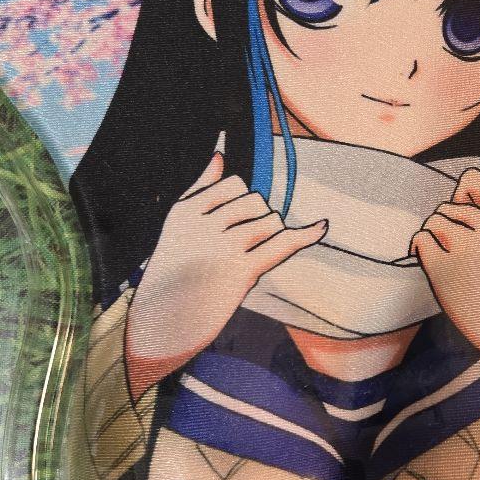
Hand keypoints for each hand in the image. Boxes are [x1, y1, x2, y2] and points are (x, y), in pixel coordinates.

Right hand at [125, 143, 326, 400]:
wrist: (156, 327)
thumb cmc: (171, 275)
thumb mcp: (177, 227)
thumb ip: (201, 188)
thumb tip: (220, 153)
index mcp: (186, 211)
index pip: (236, 184)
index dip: (243, 202)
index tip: (233, 226)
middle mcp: (204, 226)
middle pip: (256, 201)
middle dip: (258, 219)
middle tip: (240, 248)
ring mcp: (222, 249)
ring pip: (270, 220)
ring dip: (269, 236)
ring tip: (246, 258)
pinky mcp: (240, 273)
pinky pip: (281, 245)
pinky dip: (305, 236)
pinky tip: (322, 226)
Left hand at [410, 164, 479, 376]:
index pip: (469, 178)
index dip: (465, 198)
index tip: (476, 223)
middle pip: (447, 205)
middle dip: (452, 227)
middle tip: (472, 256)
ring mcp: (465, 246)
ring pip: (432, 221)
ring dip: (438, 241)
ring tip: (459, 264)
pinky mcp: (444, 269)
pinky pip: (420, 241)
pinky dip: (425, 253)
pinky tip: (442, 269)